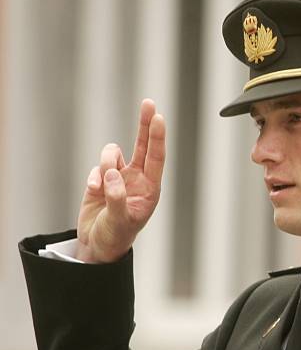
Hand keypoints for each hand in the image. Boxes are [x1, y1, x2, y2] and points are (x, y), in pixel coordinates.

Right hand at [76, 99, 165, 262]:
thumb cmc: (116, 236)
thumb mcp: (120, 221)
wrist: (97, 246)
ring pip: (112, 153)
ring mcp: (119, 178)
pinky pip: (96, 167)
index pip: (156, 157)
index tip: (158, 118)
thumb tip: (112, 174)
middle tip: (149, 103)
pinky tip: (93, 192)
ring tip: (101, 185)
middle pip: (143, 145)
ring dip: (106, 162)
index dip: (157, 137)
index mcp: (150, 188)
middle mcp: (138, 179)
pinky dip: (93, 177)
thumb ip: (117, 197)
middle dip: (145, 124)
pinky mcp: (101, 180)